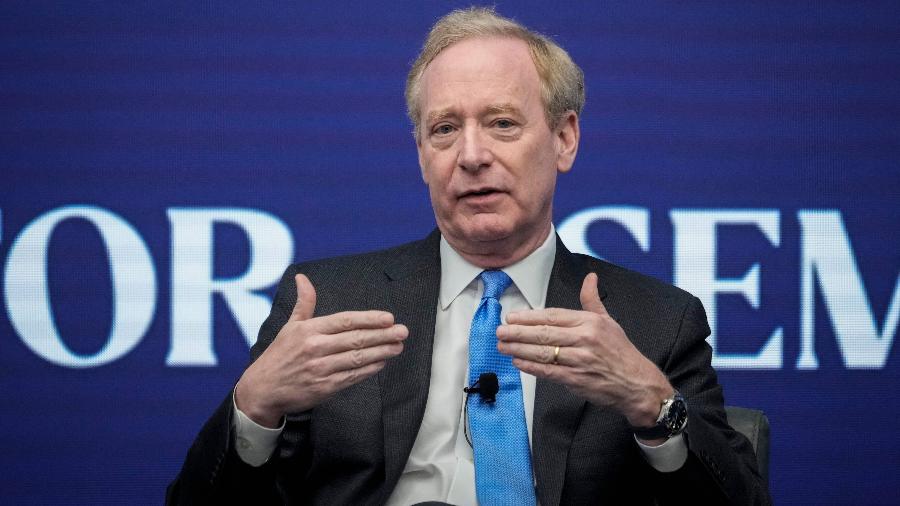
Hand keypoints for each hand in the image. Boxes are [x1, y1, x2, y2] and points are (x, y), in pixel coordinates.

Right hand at [235, 273, 407, 426]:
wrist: (262, 389)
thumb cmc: (279, 355)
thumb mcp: (289, 326)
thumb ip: (304, 303)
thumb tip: (302, 277)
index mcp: (309, 330)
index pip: (345, 321)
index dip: (369, 319)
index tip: (388, 318)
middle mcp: (315, 348)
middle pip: (356, 339)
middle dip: (383, 335)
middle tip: (402, 331)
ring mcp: (320, 369)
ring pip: (357, 358)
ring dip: (381, 352)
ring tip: (398, 346)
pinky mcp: (324, 388)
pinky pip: (352, 377)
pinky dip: (369, 370)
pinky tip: (381, 363)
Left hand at [496, 272, 671, 429]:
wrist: (637, 383)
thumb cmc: (620, 352)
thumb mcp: (609, 321)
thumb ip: (592, 300)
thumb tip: (591, 277)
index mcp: (590, 322)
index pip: (552, 316)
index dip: (529, 317)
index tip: (512, 317)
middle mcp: (584, 339)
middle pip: (543, 333)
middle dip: (517, 332)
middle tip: (500, 331)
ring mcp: (580, 360)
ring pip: (542, 352)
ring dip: (518, 349)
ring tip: (502, 346)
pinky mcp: (576, 379)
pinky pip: (548, 371)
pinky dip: (530, 366)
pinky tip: (518, 361)